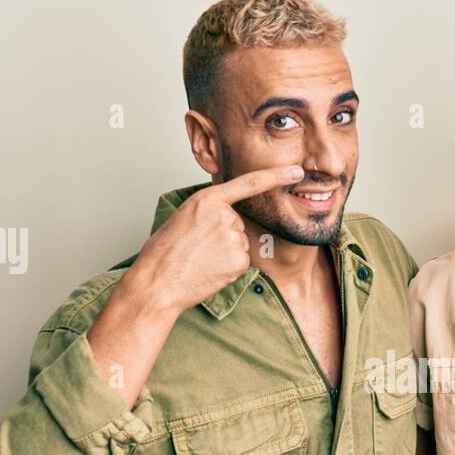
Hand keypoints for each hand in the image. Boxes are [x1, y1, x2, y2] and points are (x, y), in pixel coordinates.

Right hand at [131, 164, 304, 313]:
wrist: (158, 282)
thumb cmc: (164, 252)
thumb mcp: (183, 217)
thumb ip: (209, 211)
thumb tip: (227, 219)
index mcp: (208, 199)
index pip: (250, 183)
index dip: (276, 176)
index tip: (296, 171)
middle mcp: (225, 216)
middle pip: (237, 223)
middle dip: (222, 235)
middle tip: (198, 248)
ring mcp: (233, 238)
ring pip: (239, 243)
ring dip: (225, 253)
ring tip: (200, 260)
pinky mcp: (239, 260)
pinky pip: (241, 261)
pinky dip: (228, 268)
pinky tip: (209, 271)